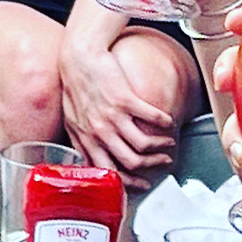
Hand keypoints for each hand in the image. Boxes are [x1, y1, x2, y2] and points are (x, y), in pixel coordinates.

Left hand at [60, 21, 185, 179]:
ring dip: (162, 147)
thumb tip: (94, 161)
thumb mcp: (72, 120)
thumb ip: (83, 142)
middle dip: (152, 167)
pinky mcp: (124, 98)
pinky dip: (164, 123)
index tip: (143, 184)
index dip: (129, 183)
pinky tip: (168, 122)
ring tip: (168, 143)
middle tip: (163, 163)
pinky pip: (151, 118)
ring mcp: (112, 116)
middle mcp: (99, 132)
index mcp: (86, 140)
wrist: (79, 56)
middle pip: (131, 163)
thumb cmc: (75, 86)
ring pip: (143, 145)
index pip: (109, 173)